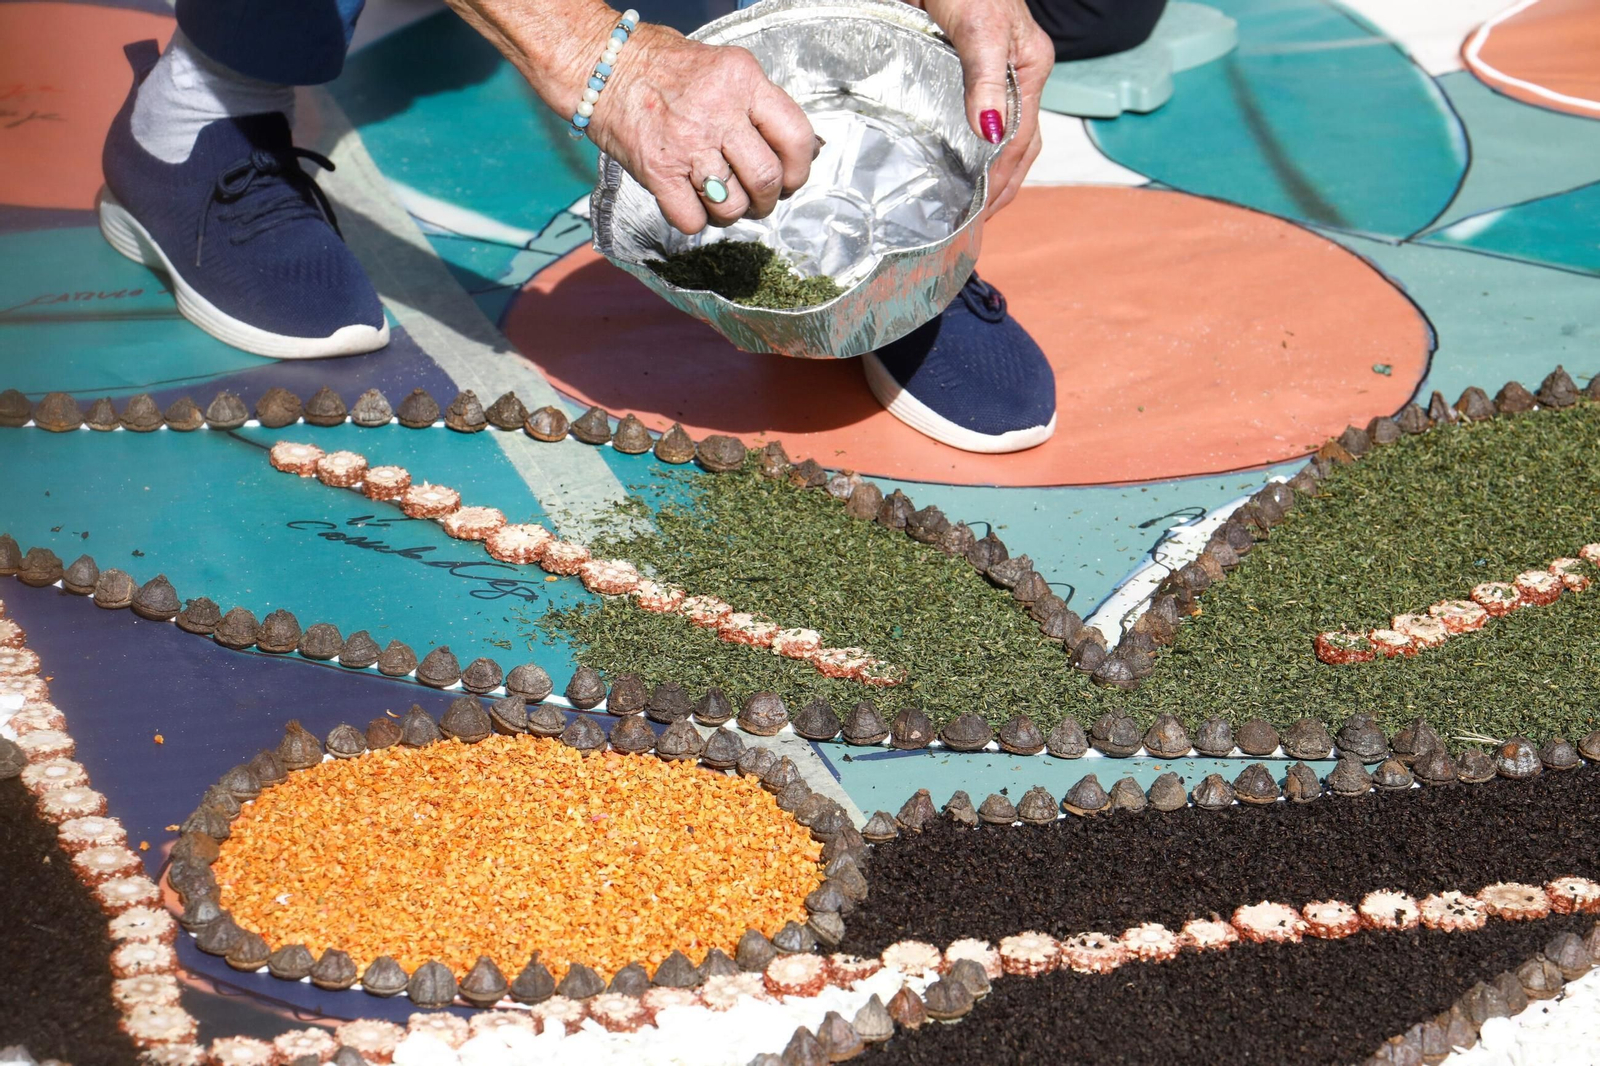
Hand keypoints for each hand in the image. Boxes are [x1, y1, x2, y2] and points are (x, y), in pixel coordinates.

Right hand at [591, 25, 816, 233]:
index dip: (799, 170)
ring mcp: (686, 143)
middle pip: (765, 180)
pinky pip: (692, 220)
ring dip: (730, 214)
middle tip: (755, 200)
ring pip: (731, 206)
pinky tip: (688, 201)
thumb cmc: (664, 68)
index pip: (796, 137)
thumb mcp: (723, 69)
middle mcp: (718, 111)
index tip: (789, 180)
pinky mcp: (656, 171)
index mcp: (743, 80)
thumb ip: (757, 106)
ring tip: (719, 200)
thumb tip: (795, 153)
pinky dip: (695, 221)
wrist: (602, 65)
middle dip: (766, 202)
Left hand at [912, 0, 1051, 215]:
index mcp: (1030, 69)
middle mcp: (1013, 76)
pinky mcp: (964, 69)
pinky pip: (972, 117)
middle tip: (978, 222)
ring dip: (986, 170)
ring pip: (997, 133)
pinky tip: (952, 161)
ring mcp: (990, 75)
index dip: (1004, 179)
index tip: (986, 213)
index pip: (1022, 140)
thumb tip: (992, 132)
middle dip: (1001, 186)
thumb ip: (985, 81)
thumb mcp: (980, 31)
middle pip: (1017, 145)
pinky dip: (966, 146)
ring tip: (968, 204)